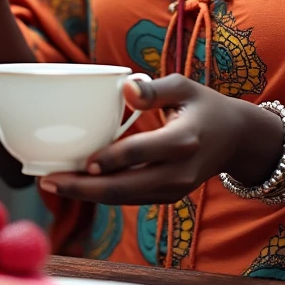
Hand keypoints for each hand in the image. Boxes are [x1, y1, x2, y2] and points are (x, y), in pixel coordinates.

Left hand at [39, 74, 282, 204]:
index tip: (84, 161)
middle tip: (48, 180)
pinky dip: (103, 194)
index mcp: (183, 140)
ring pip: (124, 198)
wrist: (236, 139)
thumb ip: (153, 88)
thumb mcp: (184, 86)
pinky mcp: (167, 197)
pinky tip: (78, 184)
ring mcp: (173, 189)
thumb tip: (125, 87)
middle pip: (124, 187)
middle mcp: (178, 171)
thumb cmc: (204, 106)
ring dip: (88, 194)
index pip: (141, 153)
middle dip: (83, 188)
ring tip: (53, 183)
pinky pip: (130, 198)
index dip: (111, 159)